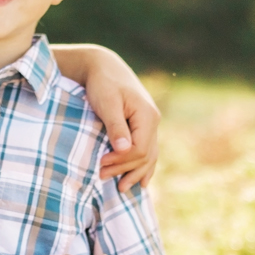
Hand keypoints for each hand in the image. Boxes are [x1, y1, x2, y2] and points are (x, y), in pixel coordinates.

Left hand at [82, 58, 160, 191]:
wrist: (104, 66)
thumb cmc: (103, 83)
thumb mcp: (107, 103)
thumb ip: (116, 126)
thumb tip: (124, 149)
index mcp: (147, 115)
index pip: (140, 149)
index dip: (122, 161)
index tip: (101, 164)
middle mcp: (153, 120)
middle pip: (145, 155)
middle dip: (125, 169)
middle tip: (102, 176)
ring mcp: (150, 123)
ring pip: (149, 155)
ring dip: (135, 172)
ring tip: (121, 188)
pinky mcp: (143, 125)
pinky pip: (148, 150)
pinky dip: (144, 166)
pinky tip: (141, 181)